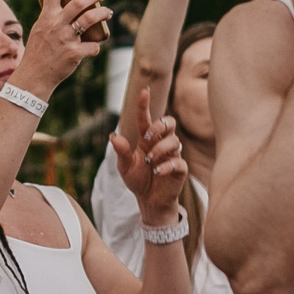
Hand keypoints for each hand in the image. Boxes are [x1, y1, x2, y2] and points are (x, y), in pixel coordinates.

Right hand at [9, 0, 107, 92]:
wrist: (33, 77)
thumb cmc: (39, 51)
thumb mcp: (42, 30)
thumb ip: (55, 17)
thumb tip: (76, 6)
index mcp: (46, 16)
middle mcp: (56, 25)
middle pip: (79, 2)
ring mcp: (65, 39)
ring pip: (90, 19)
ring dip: (102, 14)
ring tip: (107, 12)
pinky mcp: (74, 54)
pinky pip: (93, 45)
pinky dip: (96, 45)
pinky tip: (95, 46)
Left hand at [109, 89, 189, 219]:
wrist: (149, 201)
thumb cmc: (138, 180)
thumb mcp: (124, 167)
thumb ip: (121, 152)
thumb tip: (113, 136)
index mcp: (147, 140)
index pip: (147, 118)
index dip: (145, 105)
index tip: (144, 91)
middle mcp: (161, 144)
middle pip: (169, 122)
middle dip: (159, 126)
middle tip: (147, 137)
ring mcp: (172, 155)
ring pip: (174, 141)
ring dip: (160, 149)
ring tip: (149, 162)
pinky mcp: (180, 169)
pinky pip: (178, 162)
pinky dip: (166, 166)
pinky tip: (157, 171)